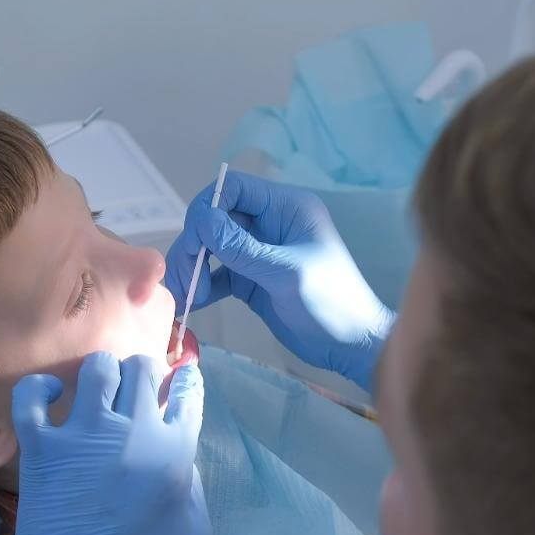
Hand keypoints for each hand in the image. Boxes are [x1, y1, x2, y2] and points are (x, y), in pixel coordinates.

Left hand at [0, 353, 209, 534]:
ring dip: (101, 373)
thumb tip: (177, 453)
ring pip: (96, 369)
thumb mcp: (196, 532)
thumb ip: (193, 484)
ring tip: (97, 391)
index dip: (184, 381)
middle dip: (142, 372)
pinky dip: (40, 388)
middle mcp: (132, 433)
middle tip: (133, 390)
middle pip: (141, 369)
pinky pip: (32, 395)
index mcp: (174, 453)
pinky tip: (49, 397)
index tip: (177, 381)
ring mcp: (84, 436)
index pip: (186, 395)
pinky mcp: (42, 448)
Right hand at [165, 171, 394, 391]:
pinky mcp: (251, 280)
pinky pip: (217, 274)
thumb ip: (242, 248)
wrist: (350, 345)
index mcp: (286, 208)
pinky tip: (193, 303)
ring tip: (186, 297)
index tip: (194, 241)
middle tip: (185, 279)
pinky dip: (202, 286)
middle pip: (216, 219)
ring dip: (193, 267)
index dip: (207, 209)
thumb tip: (201, 220)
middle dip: (195, 245)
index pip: (234, 189)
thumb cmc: (330, 302)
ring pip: (211, 248)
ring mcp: (258, 252)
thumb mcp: (286, 273)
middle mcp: (269, 224)